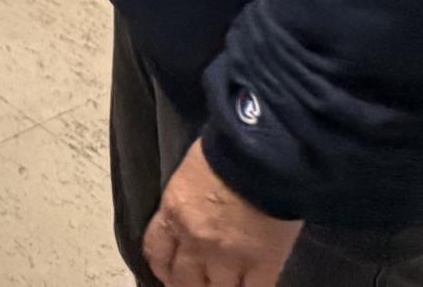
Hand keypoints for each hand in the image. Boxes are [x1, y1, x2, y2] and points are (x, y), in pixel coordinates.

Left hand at [143, 143, 301, 286]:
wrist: (263, 152)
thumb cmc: (225, 150)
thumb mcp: (190, 173)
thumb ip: (187, 201)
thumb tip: (194, 213)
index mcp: (174, 213)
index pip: (156, 250)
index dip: (162, 266)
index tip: (168, 272)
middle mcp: (196, 241)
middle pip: (185, 281)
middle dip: (189, 285)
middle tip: (196, 285)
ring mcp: (231, 257)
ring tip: (225, 286)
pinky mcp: (265, 263)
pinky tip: (251, 286)